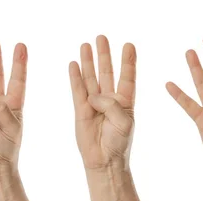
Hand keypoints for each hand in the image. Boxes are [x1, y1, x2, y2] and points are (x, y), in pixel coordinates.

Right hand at [69, 35, 136, 168]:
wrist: (104, 160)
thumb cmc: (119, 143)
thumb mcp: (124, 121)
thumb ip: (111, 104)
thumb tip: (93, 96)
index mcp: (126, 101)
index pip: (127, 76)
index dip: (128, 61)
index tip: (129, 45)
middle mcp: (110, 99)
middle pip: (107, 71)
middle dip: (104, 55)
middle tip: (101, 38)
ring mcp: (94, 103)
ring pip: (91, 77)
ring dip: (88, 61)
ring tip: (86, 44)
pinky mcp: (80, 109)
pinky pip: (77, 89)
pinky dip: (75, 76)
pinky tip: (73, 64)